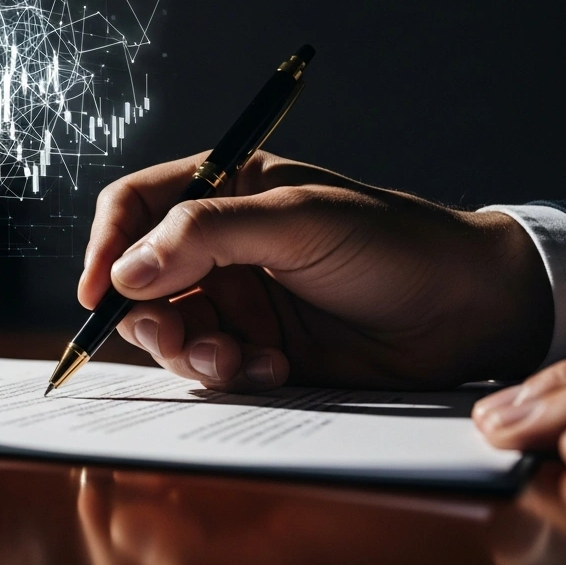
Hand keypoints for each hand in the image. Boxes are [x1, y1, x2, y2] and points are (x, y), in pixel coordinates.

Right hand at [78, 151, 553, 390]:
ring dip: (193, 352)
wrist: (469, 310)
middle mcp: (220, 245)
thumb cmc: (393, 243)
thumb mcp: (298, 221)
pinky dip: (231, 375)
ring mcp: (239, 300)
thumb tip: (127, 271)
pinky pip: (212, 369)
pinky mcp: (259, 349)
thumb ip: (208, 235)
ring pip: (171, 331)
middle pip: (140, 281)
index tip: (96, 291)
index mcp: (224, 189)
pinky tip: (276, 370)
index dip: (106, 245)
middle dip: (151, 316)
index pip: (136, 207)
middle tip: (177, 338)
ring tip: (240, 361)